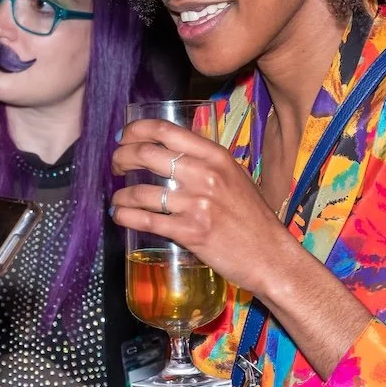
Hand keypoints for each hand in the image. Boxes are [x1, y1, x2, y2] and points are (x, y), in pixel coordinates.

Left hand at [112, 119, 370, 376]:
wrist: (270, 255)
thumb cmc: (252, 218)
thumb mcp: (234, 177)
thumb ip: (205, 163)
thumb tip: (169, 153)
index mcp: (216, 156)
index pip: (165, 131)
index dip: (135, 130)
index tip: (123, 138)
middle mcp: (205, 175)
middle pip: (146, 154)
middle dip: (121, 158)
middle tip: (115, 167)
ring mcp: (197, 203)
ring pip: (141, 191)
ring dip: (120, 195)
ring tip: (117, 199)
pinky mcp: (190, 232)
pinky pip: (146, 220)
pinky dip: (126, 216)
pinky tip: (120, 217)